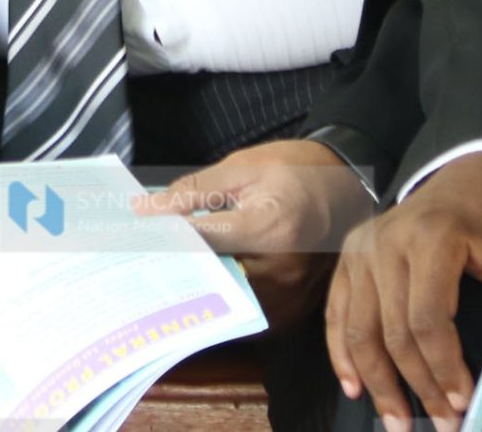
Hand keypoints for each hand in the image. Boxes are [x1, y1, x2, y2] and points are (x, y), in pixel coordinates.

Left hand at [139, 139, 376, 325]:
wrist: (346, 186)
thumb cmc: (297, 171)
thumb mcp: (243, 168)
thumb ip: (194, 191)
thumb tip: (147, 210)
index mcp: (269, 228)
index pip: (201, 241)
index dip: (164, 236)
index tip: (134, 235)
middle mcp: (281, 269)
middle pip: (210, 276)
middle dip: (177, 264)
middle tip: (144, 254)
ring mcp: (289, 295)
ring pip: (224, 299)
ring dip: (198, 284)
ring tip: (172, 265)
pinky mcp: (292, 311)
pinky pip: (246, 313)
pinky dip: (223, 298)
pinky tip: (206, 278)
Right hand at [326, 150, 481, 431]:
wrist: (471, 169)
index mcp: (432, 238)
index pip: (428, 319)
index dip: (443, 367)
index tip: (462, 403)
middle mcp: (387, 242)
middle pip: (392, 331)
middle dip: (416, 387)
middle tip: (440, 425)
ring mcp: (362, 249)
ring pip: (359, 329)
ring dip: (376, 382)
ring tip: (396, 422)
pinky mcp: (349, 256)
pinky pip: (337, 313)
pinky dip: (341, 353)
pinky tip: (354, 386)